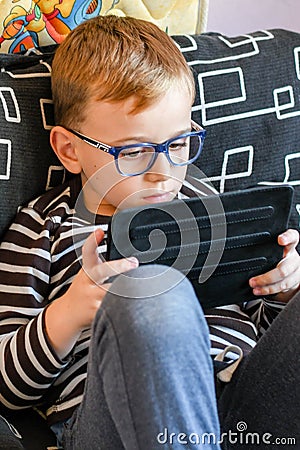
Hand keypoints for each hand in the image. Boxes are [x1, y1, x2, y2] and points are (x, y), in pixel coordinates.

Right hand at [45, 229, 138, 357]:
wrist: (67, 316)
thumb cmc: (83, 291)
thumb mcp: (87, 274)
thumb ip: (100, 261)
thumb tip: (115, 241)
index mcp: (87, 271)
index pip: (87, 252)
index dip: (92, 241)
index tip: (100, 231)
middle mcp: (88, 283)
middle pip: (103, 270)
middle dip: (119, 265)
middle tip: (134, 262)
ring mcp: (93, 299)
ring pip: (113, 291)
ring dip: (129, 288)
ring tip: (147, 283)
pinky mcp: (98, 314)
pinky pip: (115, 308)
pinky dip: (127, 306)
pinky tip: (138, 304)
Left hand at [249, 229, 299, 302]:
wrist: (292, 270)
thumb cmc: (278, 256)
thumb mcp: (273, 249)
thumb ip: (264, 246)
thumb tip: (242, 248)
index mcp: (289, 246)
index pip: (292, 237)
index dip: (287, 238)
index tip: (280, 239)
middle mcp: (294, 258)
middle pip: (284, 268)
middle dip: (267, 277)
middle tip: (252, 280)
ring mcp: (295, 271)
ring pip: (283, 281)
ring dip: (266, 286)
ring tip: (253, 286)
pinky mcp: (294, 281)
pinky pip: (282, 288)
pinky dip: (269, 290)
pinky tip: (260, 290)